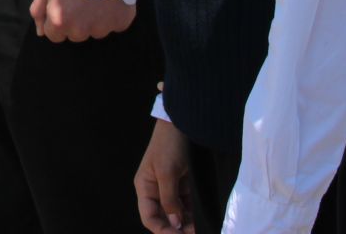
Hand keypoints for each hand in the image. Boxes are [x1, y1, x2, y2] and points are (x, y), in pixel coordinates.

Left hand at [29, 0, 135, 42]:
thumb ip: (39, 10)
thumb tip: (41, 32)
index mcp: (59, 22)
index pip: (55, 36)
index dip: (59, 20)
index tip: (66, 5)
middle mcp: (80, 30)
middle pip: (76, 35)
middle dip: (77, 21)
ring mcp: (102, 28)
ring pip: (96, 31)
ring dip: (96, 19)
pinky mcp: (121, 22)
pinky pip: (116, 25)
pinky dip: (114, 15)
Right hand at [134, 118, 194, 232]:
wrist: (184, 122)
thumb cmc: (170, 144)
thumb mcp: (168, 172)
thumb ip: (170, 199)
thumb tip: (175, 224)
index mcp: (145, 187)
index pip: (150, 217)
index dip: (162, 231)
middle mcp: (155, 190)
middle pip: (164, 218)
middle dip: (176, 229)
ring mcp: (170, 187)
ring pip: (177, 213)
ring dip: (186, 224)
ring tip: (200, 230)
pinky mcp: (183, 184)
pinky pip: (186, 205)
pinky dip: (192, 214)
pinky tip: (201, 221)